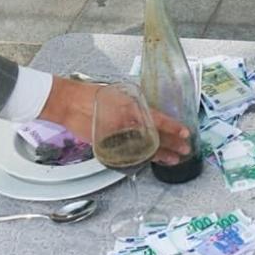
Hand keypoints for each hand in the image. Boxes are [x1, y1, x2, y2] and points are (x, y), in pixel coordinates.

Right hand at [39, 77, 194, 164]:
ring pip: (144, 149)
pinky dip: (141, 157)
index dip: (173, 128)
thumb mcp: (120, 94)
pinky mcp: (108, 146)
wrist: (69, 103)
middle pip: (154, 138)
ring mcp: (117, 137)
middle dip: (172, 145)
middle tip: (185, 149)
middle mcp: (126, 124)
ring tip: (173, 159)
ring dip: (160, 155)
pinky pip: (129, 154)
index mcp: (131, 108)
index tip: (185, 133)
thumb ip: (135, 105)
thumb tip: (149, 113)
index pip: (158, 120)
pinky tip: (150, 160)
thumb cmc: (91, 95)